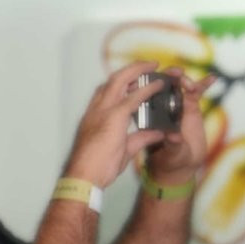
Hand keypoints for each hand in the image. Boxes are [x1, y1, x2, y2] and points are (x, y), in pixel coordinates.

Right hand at [65, 61, 168, 188]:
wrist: (84, 177)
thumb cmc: (97, 167)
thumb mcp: (122, 150)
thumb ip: (139, 138)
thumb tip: (156, 133)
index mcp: (93, 116)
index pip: (106, 91)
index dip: (121, 82)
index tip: (135, 79)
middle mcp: (96, 109)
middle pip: (113, 79)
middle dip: (132, 69)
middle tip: (148, 65)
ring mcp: (103, 111)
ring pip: (121, 79)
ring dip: (139, 70)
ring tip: (154, 66)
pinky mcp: (114, 117)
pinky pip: (134, 96)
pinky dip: (148, 88)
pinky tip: (160, 84)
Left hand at [148, 68, 217, 185]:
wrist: (181, 165)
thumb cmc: (168, 160)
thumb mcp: (169, 154)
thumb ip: (172, 145)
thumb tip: (173, 136)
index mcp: (145, 116)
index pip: (142, 96)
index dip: (148, 84)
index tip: (157, 80)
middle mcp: (158, 108)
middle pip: (159, 85)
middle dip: (166, 76)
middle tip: (176, 73)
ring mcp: (174, 105)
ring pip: (176, 86)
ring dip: (182, 79)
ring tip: (190, 83)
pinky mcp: (189, 107)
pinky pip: (195, 92)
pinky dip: (203, 84)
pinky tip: (211, 78)